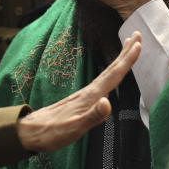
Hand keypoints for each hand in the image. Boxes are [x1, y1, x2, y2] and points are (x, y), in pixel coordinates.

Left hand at [17, 32, 141, 150]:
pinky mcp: (80, 100)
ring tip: (129, 48)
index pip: (113, 76)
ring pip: (107, 73)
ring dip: (120, 60)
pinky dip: (111, 73)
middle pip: (111, 69)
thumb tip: (108, 103)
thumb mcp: (73, 128)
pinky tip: (111, 76)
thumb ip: (92, 117)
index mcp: (90, 97)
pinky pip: (102, 81)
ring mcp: (84, 95)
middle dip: (126, 52)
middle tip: (138, 34)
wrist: (29, 132)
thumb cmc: (52, 133)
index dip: (127, 61)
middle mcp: (88, 92)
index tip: (139, 44)